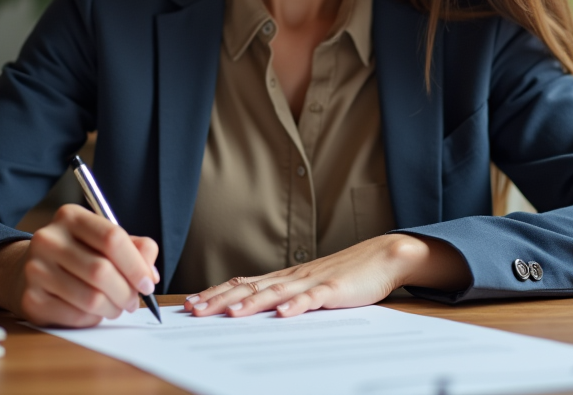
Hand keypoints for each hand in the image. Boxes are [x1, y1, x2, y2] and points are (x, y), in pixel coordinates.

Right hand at [0, 204, 159, 327]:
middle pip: (102, 271)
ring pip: (91, 298)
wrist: (26, 271)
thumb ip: (135, 248)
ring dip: (112, 309)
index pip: (112, 237)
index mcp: (70, 217)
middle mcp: (48, 239)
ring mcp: (36, 269)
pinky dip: (93, 319)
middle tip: (133, 302)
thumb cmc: (76, 254)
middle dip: (126, 292)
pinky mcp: (31, 299)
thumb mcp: (103, 240)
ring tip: (115, 308)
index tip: (148, 282)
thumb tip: (150, 274)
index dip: (136, 264)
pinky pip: (75, 316)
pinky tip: (92, 312)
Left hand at [183, 234, 468, 317]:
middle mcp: (292, 277)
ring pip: (275, 292)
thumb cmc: (345, 275)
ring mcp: (312, 281)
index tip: (191, 303)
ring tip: (229, 314)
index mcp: (284, 278)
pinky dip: (297, 306)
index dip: (216, 294)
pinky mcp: (334, 288)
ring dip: (250, 303)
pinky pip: (313, 298)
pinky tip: (283, 314)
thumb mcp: (309, 287)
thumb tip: (257, 311)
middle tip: (194, 309)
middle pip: (250, 288)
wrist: (381, 256)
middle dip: (220, 299)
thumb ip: (285, 297)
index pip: (242, 284)